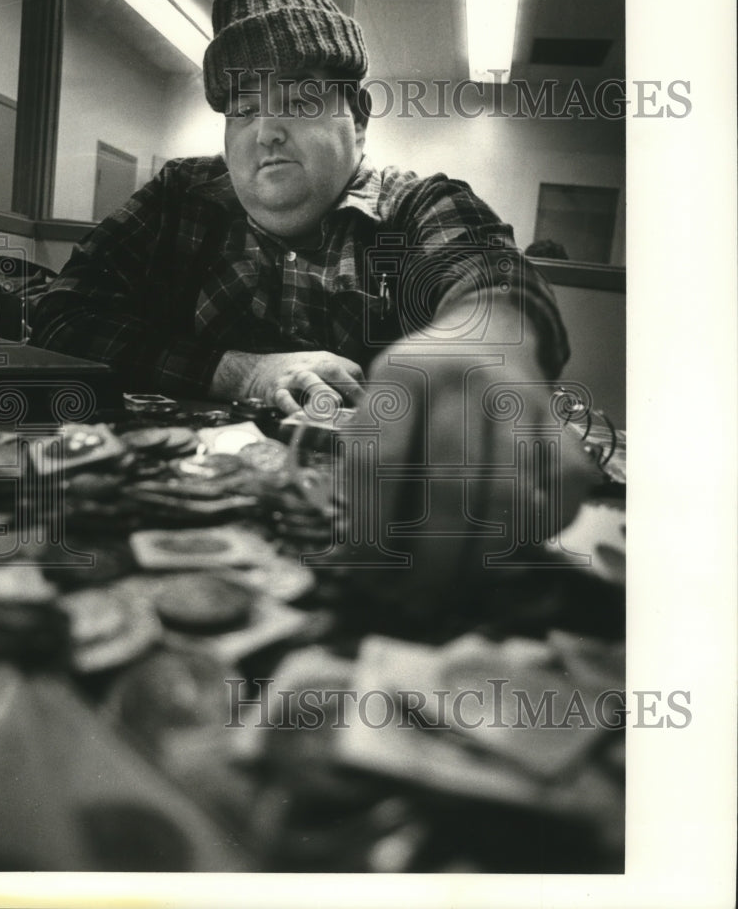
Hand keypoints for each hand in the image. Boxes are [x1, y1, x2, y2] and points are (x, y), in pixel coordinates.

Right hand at [212, 349, 363, 414]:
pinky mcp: (275, 390)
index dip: (364, 388)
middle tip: (362, 407)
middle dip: (349, 387)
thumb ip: (342, 382)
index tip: (375, 408)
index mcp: (326, 360)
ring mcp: (292, 377)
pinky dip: (293, 409)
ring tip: (333, 407)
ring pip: (309, 380)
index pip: (351, 370)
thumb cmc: (297, 375)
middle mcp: (311, 366)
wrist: (257, 370)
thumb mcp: (320, 370)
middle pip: (332, 369)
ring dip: (322, 393)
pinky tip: (302, 419)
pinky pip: (284, 399)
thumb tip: (367, 407)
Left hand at [336, 330, 597, 619]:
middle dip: (433, 556)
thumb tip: (362, 555)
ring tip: (462, 577)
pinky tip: (511, 542)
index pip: (379, 462)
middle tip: (420, 593)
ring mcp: (521, 399)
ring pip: (510, 497)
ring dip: (484, 553)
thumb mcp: (381, 399)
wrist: (489, 331)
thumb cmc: (422, 387)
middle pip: (450, 486)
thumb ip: (370, 460)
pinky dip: (539, 531)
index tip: (366, 566)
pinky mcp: (562, 421)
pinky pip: (561, 494)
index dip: (369, 525)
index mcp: (402, 375)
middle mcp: (463, 380)